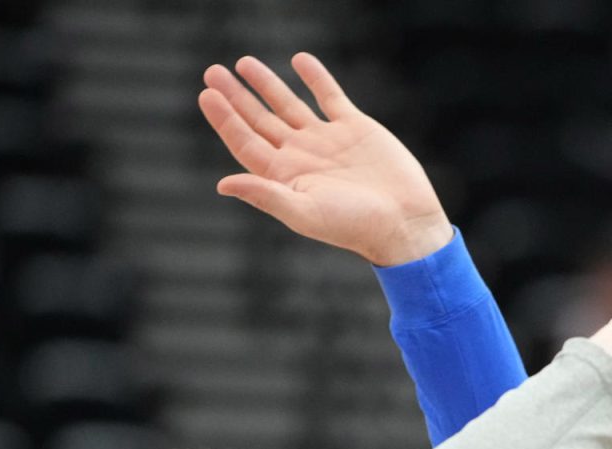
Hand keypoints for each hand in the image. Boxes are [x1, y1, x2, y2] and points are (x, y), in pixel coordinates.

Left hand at [199, 53, 453, 265]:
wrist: (404, 221)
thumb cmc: (353, 226)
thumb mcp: (304, 213)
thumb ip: (265, 195)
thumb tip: (222, 185)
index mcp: (286, 177)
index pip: (246, 142)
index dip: (225, 119)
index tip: (207, 94)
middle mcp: (302, 156)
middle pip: (260, 121)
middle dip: (236, 97)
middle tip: (212, 72)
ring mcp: (327, 140)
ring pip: (289, 105)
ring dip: (267, 84)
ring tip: (244, 63)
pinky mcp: (355, 128)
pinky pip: (329, 96)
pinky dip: (316, 78)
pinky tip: (299, 60)